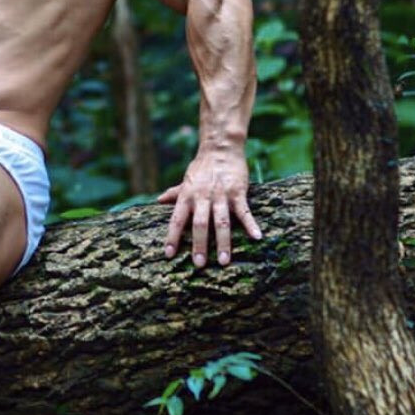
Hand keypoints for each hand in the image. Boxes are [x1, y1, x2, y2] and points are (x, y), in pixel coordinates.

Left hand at [159, 147, 261, 267]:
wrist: (220, 149)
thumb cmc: (202, 168)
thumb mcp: (186, 180)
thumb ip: (174, 193)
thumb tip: (158, 200)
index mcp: (187, 197)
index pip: (177, 220)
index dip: (172, 237)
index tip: (168, 255)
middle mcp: (202, 198)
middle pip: (200, 224)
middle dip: (200, 245)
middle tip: (199, 264)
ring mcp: (221, 196)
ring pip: (221, 222)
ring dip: (223, 242)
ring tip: (224, 261)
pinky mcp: (238, 192)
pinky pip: (244, 211)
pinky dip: (250, 224)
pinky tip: (257, 237)